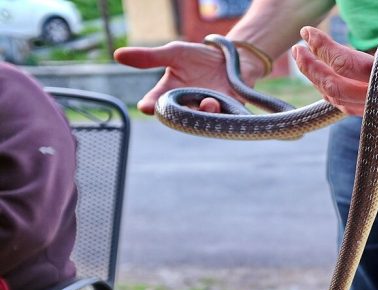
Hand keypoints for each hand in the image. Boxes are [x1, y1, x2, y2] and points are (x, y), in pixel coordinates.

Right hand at [114, 41, 266, 114]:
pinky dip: (222, 112)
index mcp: (170, 94)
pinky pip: (224, 117)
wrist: (230, 59)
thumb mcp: (173, 53)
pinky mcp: (229, 111)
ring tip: (208, 102)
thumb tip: (117, 54)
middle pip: (179, 116)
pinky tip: (220, 104)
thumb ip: (149, 57)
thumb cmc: (198, 58)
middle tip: (175, 111)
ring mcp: (208, 111)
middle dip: (178, 115)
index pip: (156, 102)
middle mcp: (187, 106)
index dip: (151, 105)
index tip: (146, 106)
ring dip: (204, 112)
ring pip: (202, 119)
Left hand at [292, 24, 377, 116]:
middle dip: (313, 70)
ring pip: (342, 102)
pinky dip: (333, 90)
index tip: (309, 34)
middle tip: (297, 48)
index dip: (326, 51)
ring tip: (304, 58)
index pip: (352, 68)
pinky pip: (352, 104)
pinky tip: (326, 74)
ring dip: (320, 81)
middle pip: (339, 91)